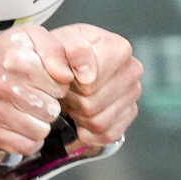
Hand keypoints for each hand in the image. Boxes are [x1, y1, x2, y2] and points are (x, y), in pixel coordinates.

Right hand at [0, 27, 71, 154]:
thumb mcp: (30, 38)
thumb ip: (55, 50)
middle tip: (37, 97)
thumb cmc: (3, 57)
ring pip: (40, 131)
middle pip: (51, 111)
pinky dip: (28, 139)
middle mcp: (1, 85)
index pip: (60, 86)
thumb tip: (66, 76)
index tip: (46, 82)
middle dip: (49, 105)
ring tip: (30, 111)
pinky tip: (23, 126)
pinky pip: (24, 146)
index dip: (57, 85)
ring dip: (40, 123)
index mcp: (16, 60)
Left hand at [46, 23, 141, 148]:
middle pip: (93, 103)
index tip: (64, 78)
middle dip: (73, 100)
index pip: (91, 80)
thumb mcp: (47, 44)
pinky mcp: (129, 115)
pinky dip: (88, 132)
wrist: (65, 66)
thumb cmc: (59, 54)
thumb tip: (85, 77)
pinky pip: (106, 136)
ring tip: (72, 101)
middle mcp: (132, 69)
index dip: (71, 83)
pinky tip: (80, 118)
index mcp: (117, 47)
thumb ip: (56, 52)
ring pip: (99, 122)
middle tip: (66, 90)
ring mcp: (133, 94)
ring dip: (78, 116)